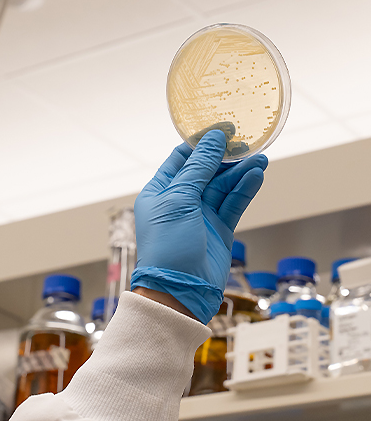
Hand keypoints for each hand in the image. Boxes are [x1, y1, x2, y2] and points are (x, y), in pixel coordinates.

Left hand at [132, 130, 266, 322]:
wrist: (179, 291)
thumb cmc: (168, 244)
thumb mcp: (178, 199)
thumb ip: (198, 168)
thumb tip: (213, 138)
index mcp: (159, 191)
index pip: (181, 159)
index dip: (201, 143)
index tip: (223, 129)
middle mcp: (179, 201)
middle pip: (206, 170)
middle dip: (226, 157)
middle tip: (247, 142)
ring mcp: (200, 215)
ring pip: (223, 186)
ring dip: (240, 172)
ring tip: (260, 158)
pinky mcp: (219, 229)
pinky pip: (233, 203)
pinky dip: (244, 189)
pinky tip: (256, 176)